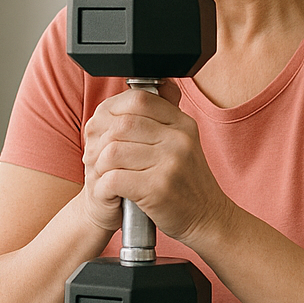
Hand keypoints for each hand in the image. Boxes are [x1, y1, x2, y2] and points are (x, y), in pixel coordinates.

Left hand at [80, 83, 229, 243]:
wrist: (208, 218)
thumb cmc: (187, 183)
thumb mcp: (185, 142)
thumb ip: (167, 116)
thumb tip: (156, 84)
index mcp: (182, 124)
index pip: (138, 100)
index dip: (112, 110)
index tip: (104, 127)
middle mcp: (179, 139)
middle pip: (121, 125)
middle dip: (100, 141)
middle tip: (95, 155)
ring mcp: (170, 164)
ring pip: (113, 152)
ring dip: (99, 165)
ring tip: (102, 174)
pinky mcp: (158, 189)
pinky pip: (114, 179)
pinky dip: (104, 187)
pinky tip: (109, 192)